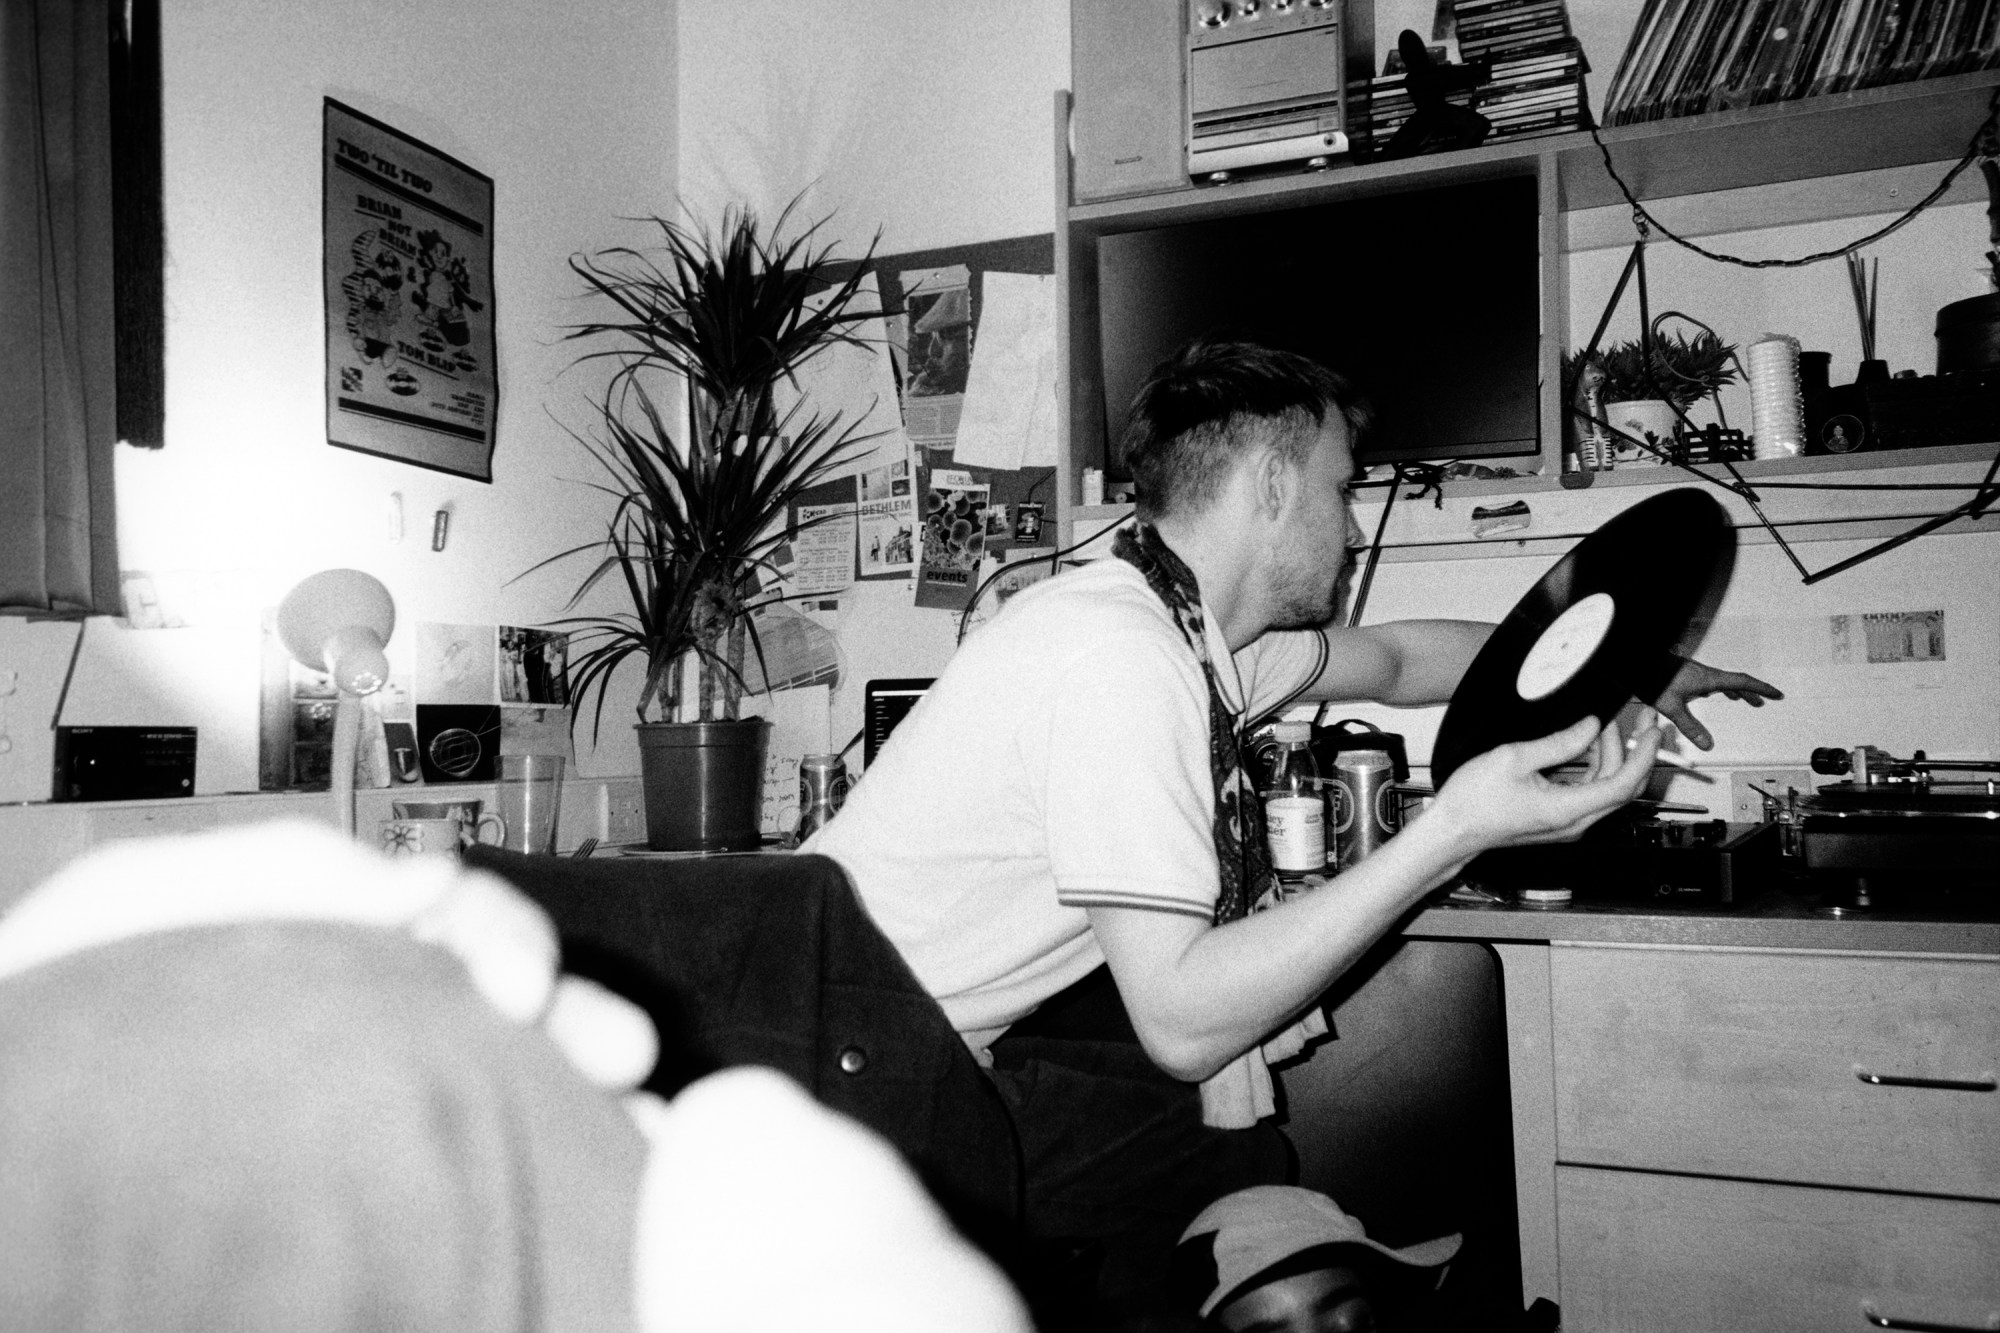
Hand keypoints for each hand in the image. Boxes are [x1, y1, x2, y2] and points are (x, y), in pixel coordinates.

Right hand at [1433, 712, 1660, 854]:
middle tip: (1635, 721)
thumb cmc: (1473, 802)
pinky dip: (1593, 766)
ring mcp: (1567, 823)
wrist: (1452, 830)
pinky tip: (1583, 746)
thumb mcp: (1514, 758)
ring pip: (1605, 787)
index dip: (1644, 755)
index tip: (1652, 731)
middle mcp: (1574, 822)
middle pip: (1620, 785)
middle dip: (1633, 750)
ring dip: (1611, 756)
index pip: (1624, 783)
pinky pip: (1588, 791)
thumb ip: (1559, 742)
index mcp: (1568, 809)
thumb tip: (1589, 727)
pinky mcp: (1557, 818)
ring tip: (1600, 727)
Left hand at [1654, 659, 1782, 749]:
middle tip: (1761, 701)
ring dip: (1734, 690)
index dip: (1761, 688)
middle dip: (1750, 692)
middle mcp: (1703, 673)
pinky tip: (1708, 693)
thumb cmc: (1652, 677)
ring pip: (1721, 680)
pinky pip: (1708, 680)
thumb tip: (1706, 743)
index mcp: (1707, 678)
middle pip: (1734, 682)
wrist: (1637, 661)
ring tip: (1740, 698)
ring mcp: (1694, 671)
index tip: (1776, 693)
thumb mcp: (1672, 707)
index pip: (1742, 682)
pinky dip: (1717, 688)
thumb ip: (1690, 726)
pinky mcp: (1684, 673)